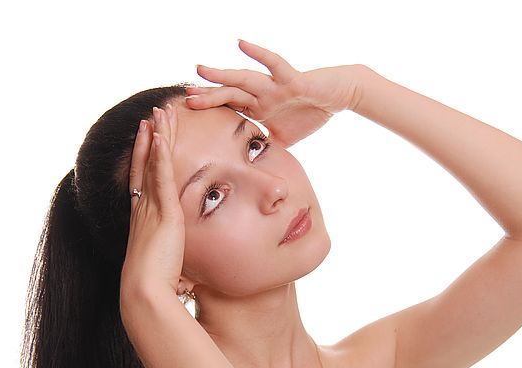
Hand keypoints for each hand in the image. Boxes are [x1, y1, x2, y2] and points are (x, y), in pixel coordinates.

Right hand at [121, 103, 186, 301]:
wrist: (145, 295)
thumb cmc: (156, 288)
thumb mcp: (168, 269)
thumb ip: (174, 264)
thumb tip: (186, 280)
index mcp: (143, 221)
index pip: (143, 181)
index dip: (145, 158)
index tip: (148, 138)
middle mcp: (143, 211)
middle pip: (145, 165)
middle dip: (148, 138)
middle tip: (152, 114)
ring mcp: (150, 210)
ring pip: (153, 164)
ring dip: (156, 137)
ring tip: (159, 112)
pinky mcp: (162, 214)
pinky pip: (160, 177)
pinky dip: (159, 155)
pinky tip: (161, 136)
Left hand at [185, 40, 365, 147]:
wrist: (337, 96)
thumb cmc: (311, 112)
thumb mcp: (284, 138)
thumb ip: (266, 147)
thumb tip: (254, 168)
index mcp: (259, 108)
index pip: (229, 108)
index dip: (210, 111)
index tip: (187, 115)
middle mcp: (262, 95)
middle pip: (229, 94)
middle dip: (208, 96)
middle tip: (184, 97)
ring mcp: (275, 86)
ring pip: (244, 80)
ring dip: (222, 76)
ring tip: (200, 70)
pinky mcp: (292, 80)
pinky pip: (273, 65)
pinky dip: (258, 54)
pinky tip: (240, 44)